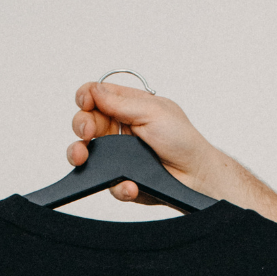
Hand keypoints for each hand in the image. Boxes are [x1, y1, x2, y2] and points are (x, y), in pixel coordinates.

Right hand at [68, 81, 220, 203]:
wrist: (196, 175)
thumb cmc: (182, 139)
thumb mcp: (153, 112)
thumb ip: (121, 103)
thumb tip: (93, 90)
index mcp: (126, 107)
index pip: (95, 96)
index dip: (85, 97)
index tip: (85, 103)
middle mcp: (119, 129)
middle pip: (84, 123)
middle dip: (80, 125)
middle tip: (86, 132)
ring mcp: (118, 155)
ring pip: (87, 154)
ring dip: (80, 154)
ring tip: (82, 156)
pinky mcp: (122, 179)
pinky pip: (109, 182)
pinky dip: (118, 185)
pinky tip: (130, 184)